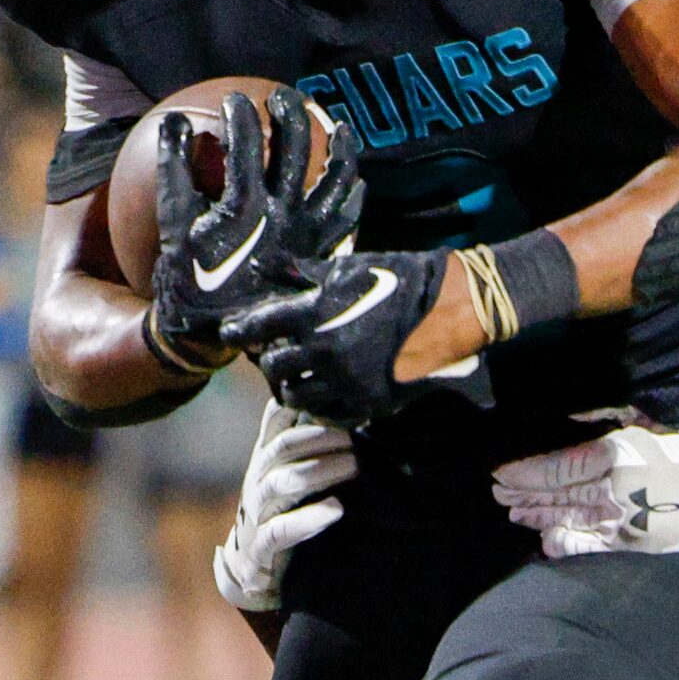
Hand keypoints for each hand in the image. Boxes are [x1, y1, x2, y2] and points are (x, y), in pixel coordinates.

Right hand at [149, 90, 353, 369]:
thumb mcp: (172, 225)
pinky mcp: (321, 252)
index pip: (248, 143)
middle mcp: (283, 215)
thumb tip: (175, 121)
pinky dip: (352, 195)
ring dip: (340, 148)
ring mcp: (308, 233)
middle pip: (296, 148)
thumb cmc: (189, 277)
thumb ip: (174, 170)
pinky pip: (347, 218)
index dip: (240, 114)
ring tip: (339, 126)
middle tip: (279, 97)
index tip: (233, 100)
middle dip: (288, 113)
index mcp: (244, 206)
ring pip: (335, 180)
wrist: (219, 331)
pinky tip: (353, 180)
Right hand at [214, 401, 359, 611]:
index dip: (299, 404)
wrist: (251, 565)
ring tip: (353, 464)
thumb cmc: (279, 510)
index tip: (332, 396)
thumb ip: (300, 440)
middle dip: (321, 437)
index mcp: (265, 457)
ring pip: (283, 482)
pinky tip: (336, 509)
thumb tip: (333, 403)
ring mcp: (257, 511)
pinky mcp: (263, 544)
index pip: (275, 420)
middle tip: (354, 437)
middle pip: (284, 447)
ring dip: (320, 470)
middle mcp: (259, 479)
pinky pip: (282, 529)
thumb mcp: (284, 471)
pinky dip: (309, 519)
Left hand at [227, 250, 488, 427]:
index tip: (228, 333)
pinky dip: (319, 406)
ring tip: (295, 377)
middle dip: (267, 361)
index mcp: (315, 314)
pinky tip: (322, 393)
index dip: (238, 330)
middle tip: (272, 356)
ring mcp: (347, 381)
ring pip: (296, 396)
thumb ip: (300, 273)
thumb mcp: (346, 268)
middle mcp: (324, 351)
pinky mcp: (369, 403)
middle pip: (273, 368)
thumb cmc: (396, 279)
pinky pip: (329, 414)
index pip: (259, 326)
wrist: (450, 309)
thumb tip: (261, 266)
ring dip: (290, 386)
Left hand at [491, 426, 678, 557]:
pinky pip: (588, 545)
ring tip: (512, 512)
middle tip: (496, 493)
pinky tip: (544, 540)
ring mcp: (619, 521)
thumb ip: (612, 420)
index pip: (557, 466)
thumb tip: (577, 418)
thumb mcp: (653, 424)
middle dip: (522, 494)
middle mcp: (610, 490)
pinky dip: (562, 543)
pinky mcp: (631, 544)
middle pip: (555, 494)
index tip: (501, 471)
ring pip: (565, 518)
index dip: (525, 471)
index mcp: (614, 455)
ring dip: (535, 515)